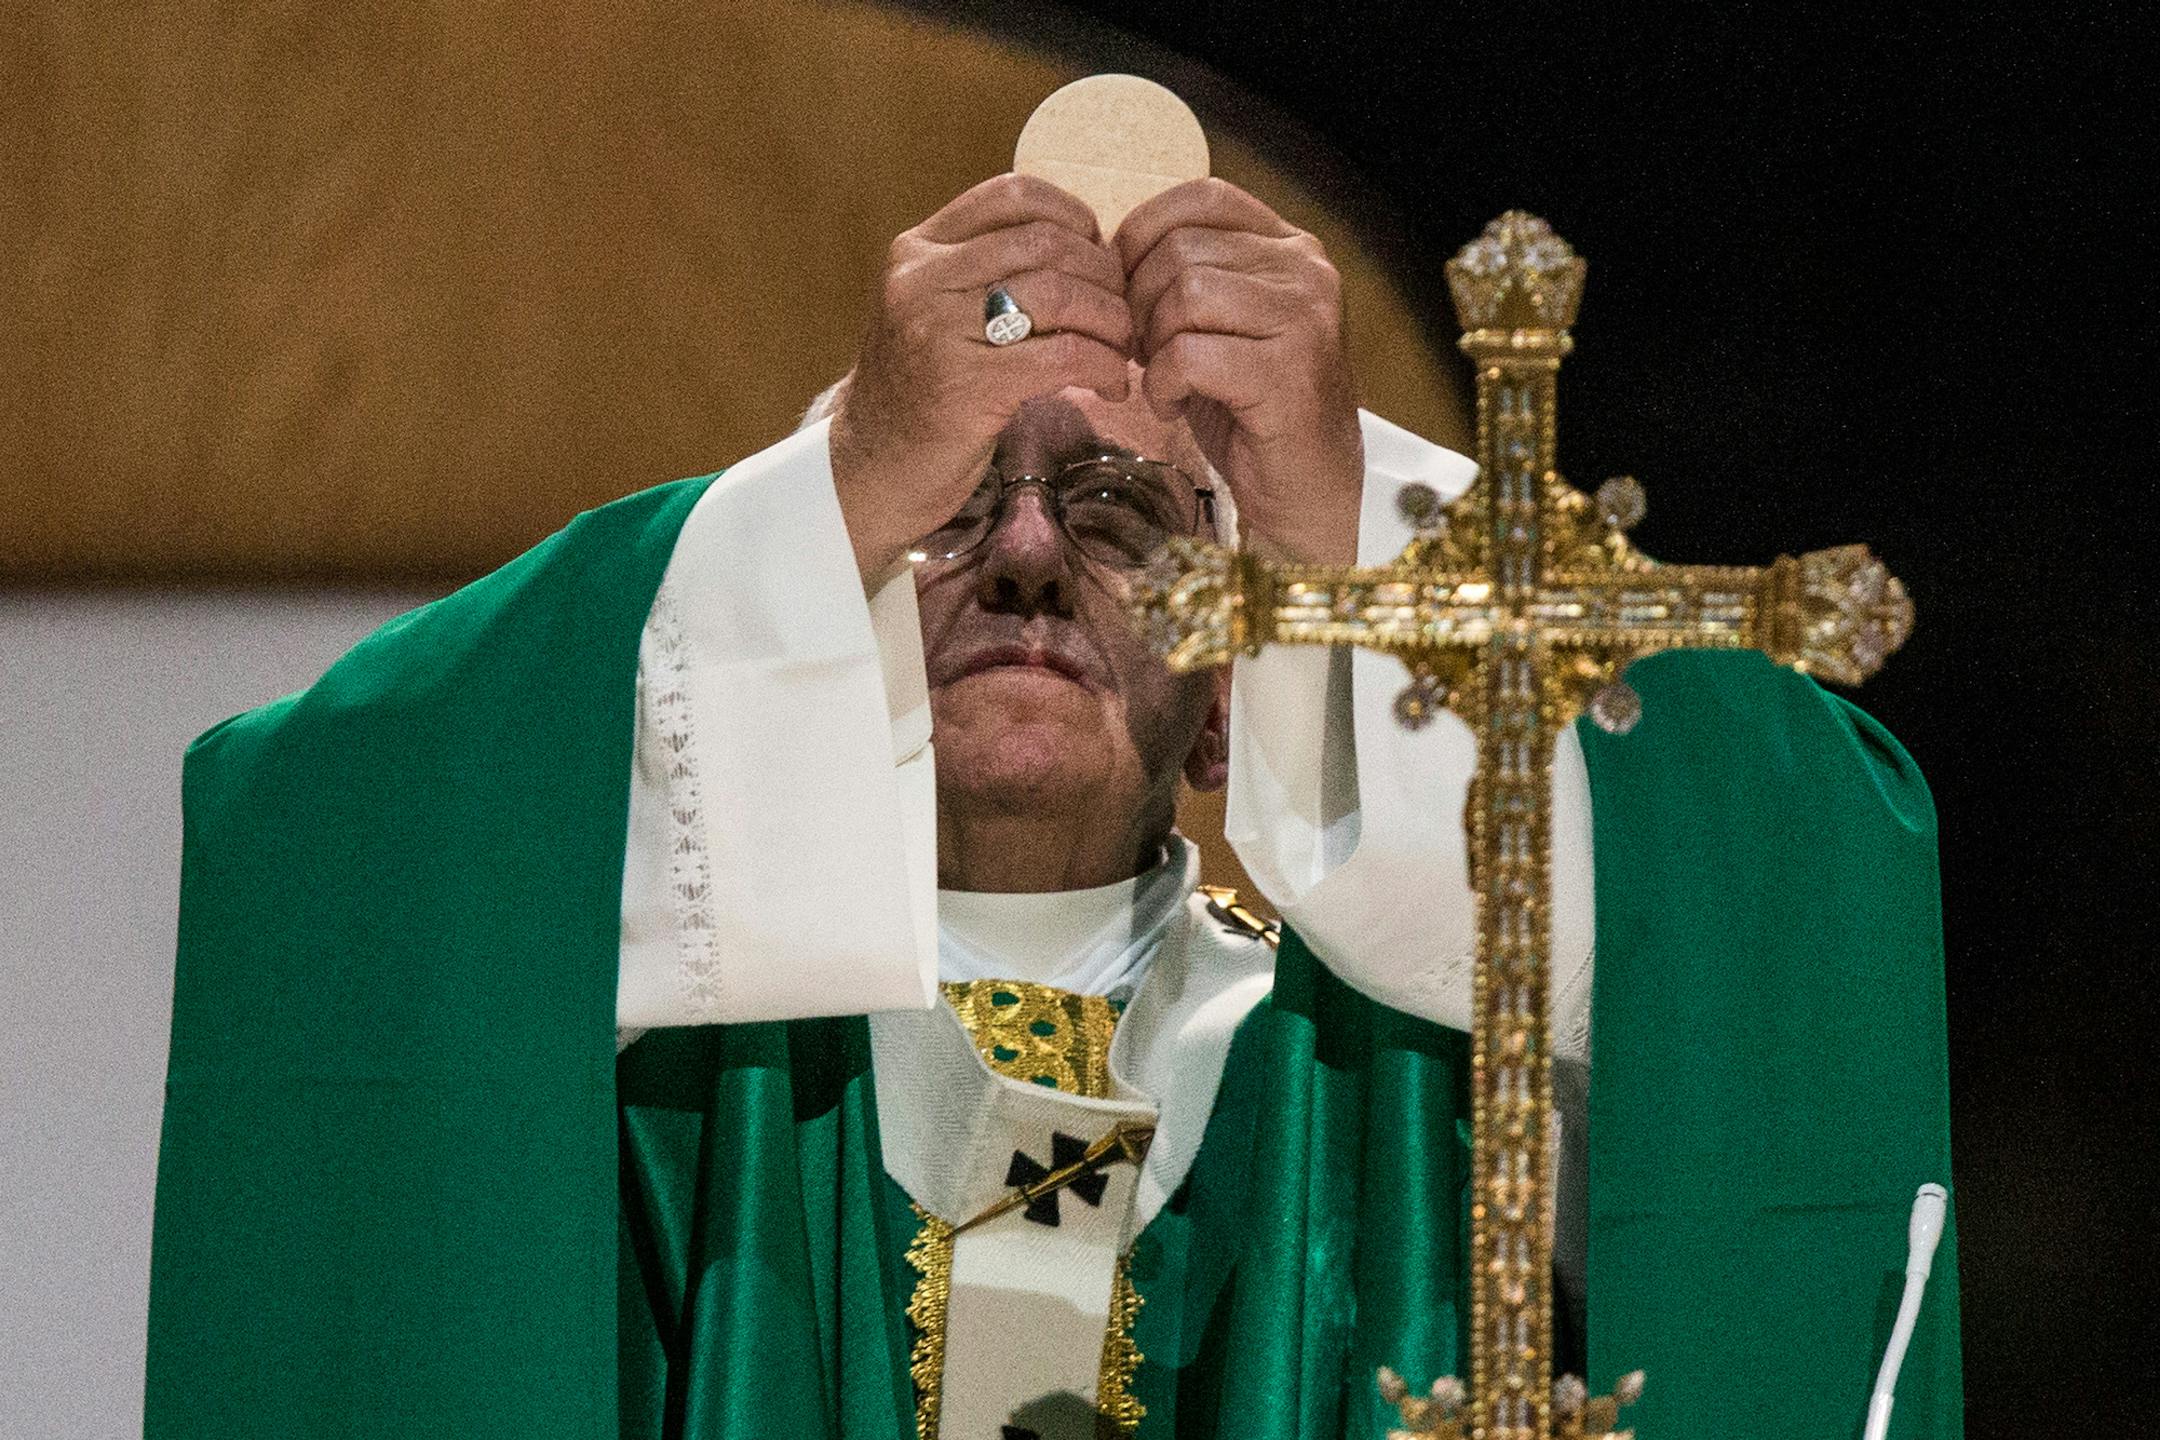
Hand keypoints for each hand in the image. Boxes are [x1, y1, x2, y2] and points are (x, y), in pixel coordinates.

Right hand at [829, 175, 1135, 583]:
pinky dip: (1104, 366)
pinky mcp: (966, 385)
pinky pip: (1064, 355)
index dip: (1075, 216)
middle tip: (1127, 313)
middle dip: (1106, 276)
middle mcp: (921, 278)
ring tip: (1124, 350)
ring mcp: (938, 330)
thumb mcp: (938, 309)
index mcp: (918, 248)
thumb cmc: (922, 390)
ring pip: (1061, 294)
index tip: (1098, 256)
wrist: (871, 468)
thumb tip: (1086, 246)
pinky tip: (1111, 385)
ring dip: (1113, 322)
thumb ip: (988, 269)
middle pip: (1048, 243)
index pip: (1014, 194)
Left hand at [1117, 179, 1363, 565]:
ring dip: (1153, 344)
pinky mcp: (1287, 373)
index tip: (1124, 286)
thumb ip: (1185, 276)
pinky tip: (1174, 405)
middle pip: (1181, 250)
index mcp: (1291, 248)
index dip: (1144, 233)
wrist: (1305, 489)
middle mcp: (1306, 272)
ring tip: (1165, 379)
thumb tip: (1107, 250)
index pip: (1201, 198)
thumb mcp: (1219, 325)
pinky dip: (1164, 383)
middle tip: (1142, 349)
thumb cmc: (1251, 408)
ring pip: (1184, 295)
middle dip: (1140, 302)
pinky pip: (1189, 354)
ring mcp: (1304, 320)